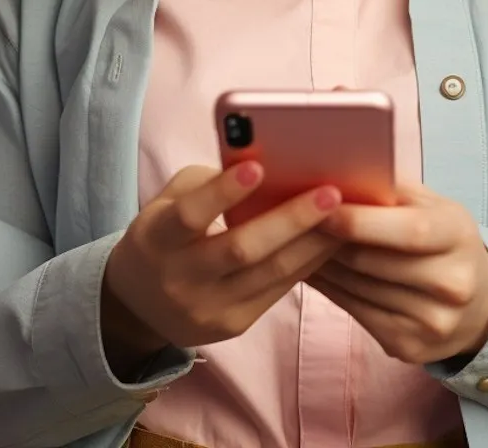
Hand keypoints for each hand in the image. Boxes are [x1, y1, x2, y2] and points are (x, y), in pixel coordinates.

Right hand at [102, 161, 342, 354]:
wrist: (139, 303)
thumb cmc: (164, 233)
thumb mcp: (169, 201)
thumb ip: (209, 183)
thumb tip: (266, 162)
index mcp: (156, 239)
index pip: (189, 215)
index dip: (222, 192)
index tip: (258, 165)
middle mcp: (179, 280)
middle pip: (240, 250)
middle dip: (290, 220)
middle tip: (330, 193)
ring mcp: (207, 309)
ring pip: (270, 274)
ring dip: (314, 243)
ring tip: (347, 214)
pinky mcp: (233, 326)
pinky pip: (278, 290)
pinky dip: (308, 262)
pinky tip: (333, 238)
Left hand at [305, 180, 487, 365]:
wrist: (478, 304)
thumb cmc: (442, 239)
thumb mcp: (431, 204)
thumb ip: (391, 190)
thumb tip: (339, 175)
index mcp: (458, 235)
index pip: (407, 230)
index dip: (359, 221)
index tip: (320, 207)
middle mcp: (451, 283)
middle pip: (372, 262)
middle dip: (328, 241)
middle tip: (295, 220)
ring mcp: (432, 321)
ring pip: (357, 289)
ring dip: (321, 265)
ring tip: (297, 242)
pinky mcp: (408, 346)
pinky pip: (355, 312)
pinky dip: (329, 289)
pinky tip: (312, 269)